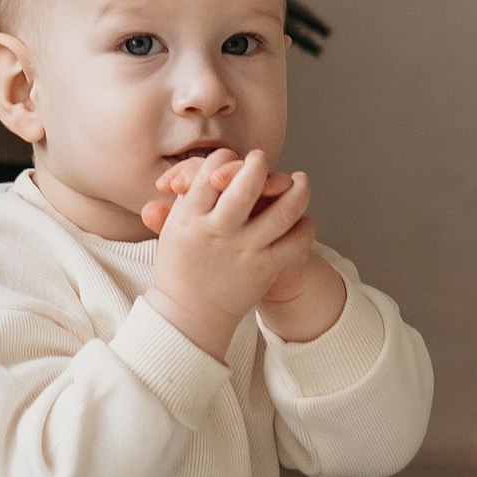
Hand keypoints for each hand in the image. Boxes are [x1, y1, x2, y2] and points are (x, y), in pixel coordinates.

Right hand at [149, 146, 314, 360]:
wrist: (188, 317)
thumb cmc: (179, 270)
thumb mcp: (172, 232)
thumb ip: (182, 201)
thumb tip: (190, 173)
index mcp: (190, 217)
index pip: (209, 171)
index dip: (223, 159)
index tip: (229, 160)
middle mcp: (218, 230)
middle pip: (246, 183)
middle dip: (258, 164)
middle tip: (261, 159)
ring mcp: (244, 249)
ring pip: (282, 210)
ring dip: (296, 189)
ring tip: (300, 179)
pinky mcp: (265, 268)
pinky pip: (295, 241)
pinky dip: (304, 226)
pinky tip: (303, 219)